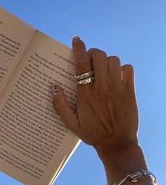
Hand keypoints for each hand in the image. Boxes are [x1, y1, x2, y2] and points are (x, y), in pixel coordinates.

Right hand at [53, 37, 138, 158]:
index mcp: (86, 94)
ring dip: (106, 61)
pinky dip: (122, 68)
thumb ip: (60, 106)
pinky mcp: (130, 91)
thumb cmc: (93, 133)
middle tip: (90, 60)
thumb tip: (54, 87)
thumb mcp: (71, 124)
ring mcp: (118, 88)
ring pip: (113, 61)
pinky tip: (117, 75)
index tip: (76, 40)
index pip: (82, 65)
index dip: (79, 49)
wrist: (117, 144)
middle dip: (93, 53)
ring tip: (103, 69)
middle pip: (99, 57)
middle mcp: (102, 88)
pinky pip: (128, 70)